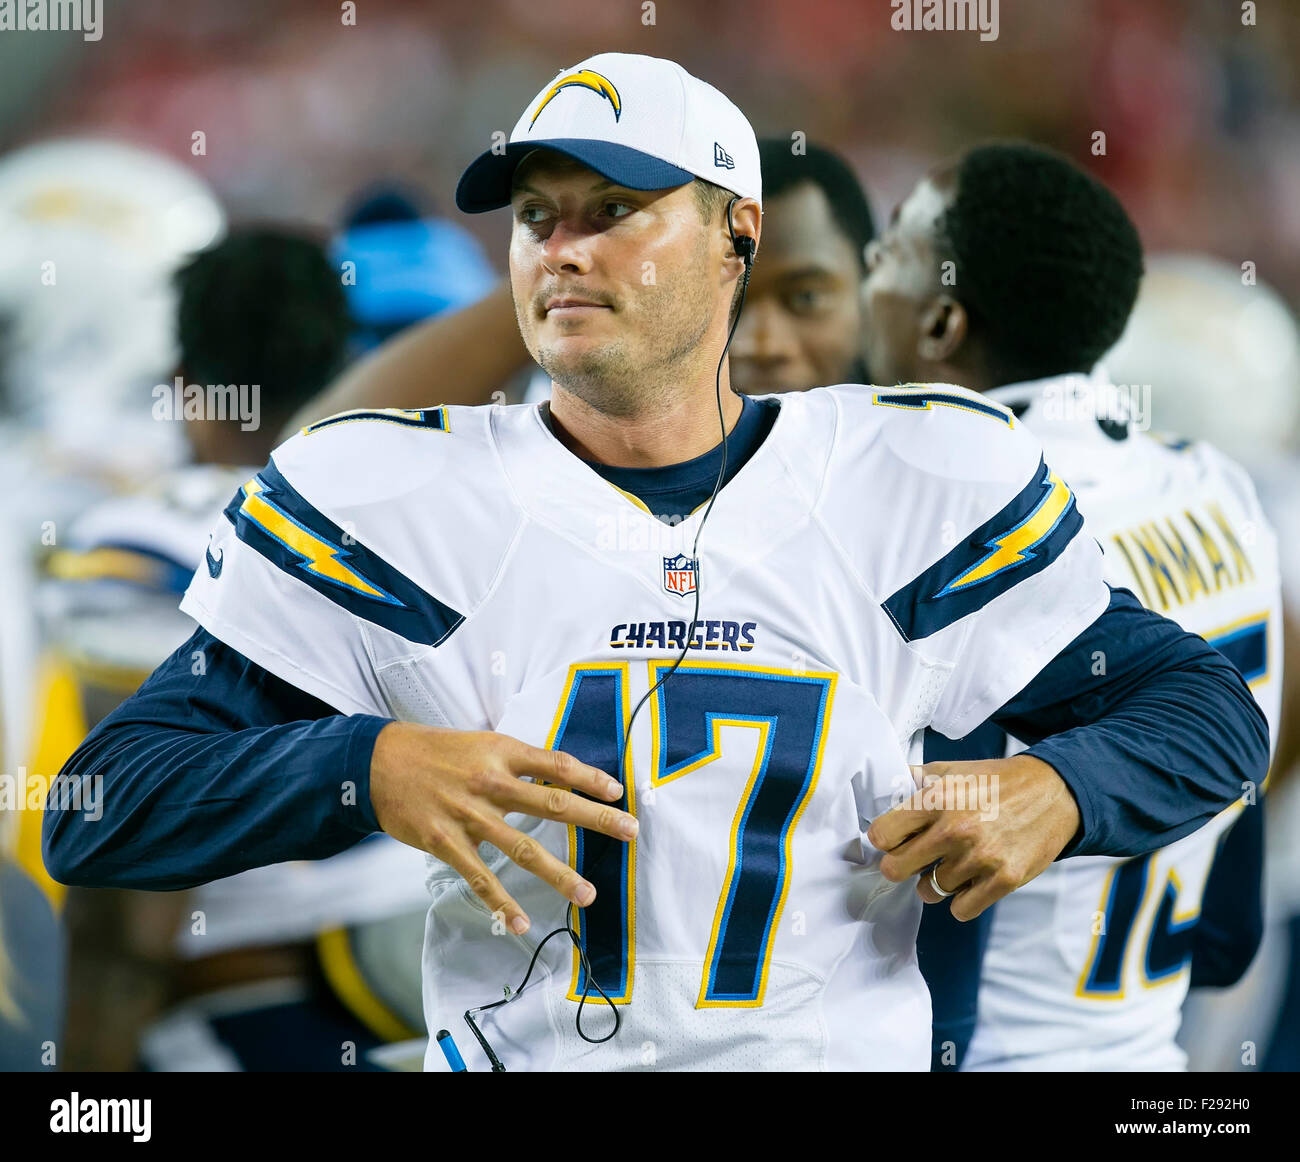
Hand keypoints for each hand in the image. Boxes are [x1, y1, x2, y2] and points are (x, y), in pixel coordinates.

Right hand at [369, 721, 636, 934]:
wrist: (378, 761)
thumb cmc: (434, 751)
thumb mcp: (480, 742)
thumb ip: (516, 761)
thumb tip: (556, 779)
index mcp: (501, 752)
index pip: (556, 765)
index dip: (591, 777)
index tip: (619, 791)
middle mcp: (490, 782)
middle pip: (554, 803)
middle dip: (596, 819)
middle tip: (631, 831)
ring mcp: (468, 814)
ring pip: (523, 848)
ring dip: (559, 874)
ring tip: (588, 894)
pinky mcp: (445, 841)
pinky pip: (479, 877)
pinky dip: (501, 902)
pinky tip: (520, 921)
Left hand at [865, 754, 1080, 920]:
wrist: (1053, 792)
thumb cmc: (996, 781)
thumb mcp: (951, 769)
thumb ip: (914, 779)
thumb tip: (883, 788)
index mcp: (936, 799)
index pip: (882, 835)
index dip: (884, 840)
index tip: (894, 840)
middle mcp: (955, 829)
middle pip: (895, 869)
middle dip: (900, 866)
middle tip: (914, 859)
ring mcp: (980, 857)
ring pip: (929, 891)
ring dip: (934, 882)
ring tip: (951, 864)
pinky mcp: (1004, 880)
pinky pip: (961, 910)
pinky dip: (962, 900)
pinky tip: (971, 880)